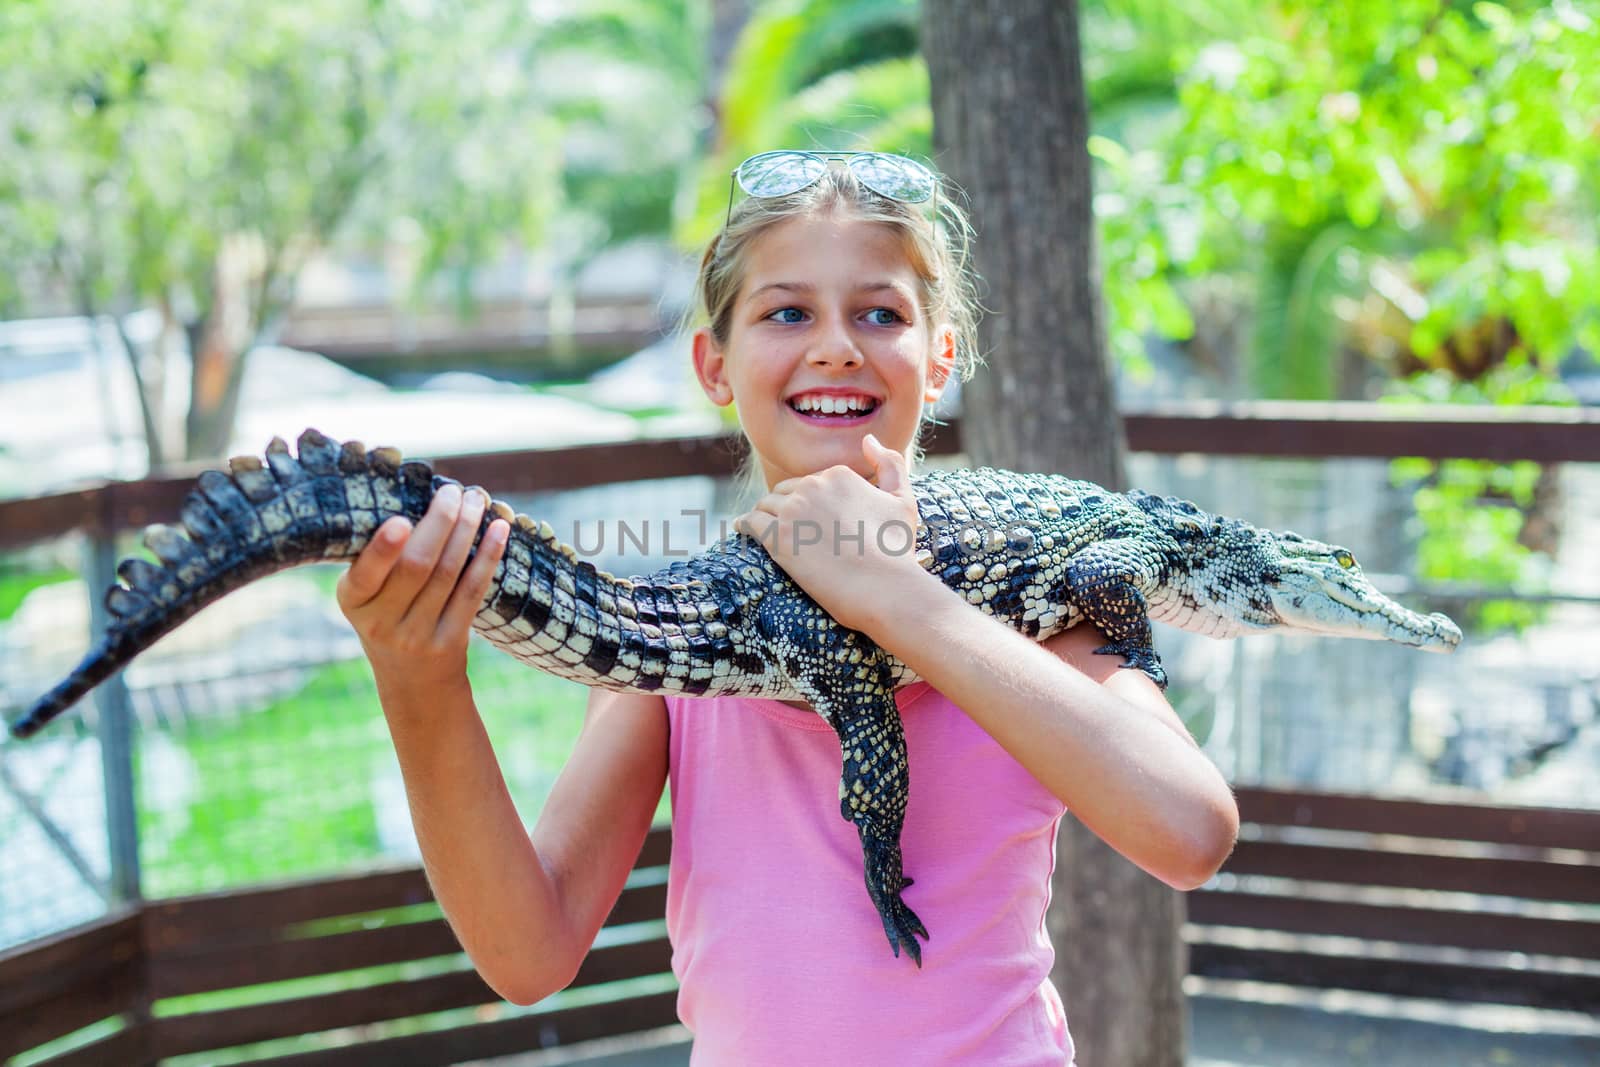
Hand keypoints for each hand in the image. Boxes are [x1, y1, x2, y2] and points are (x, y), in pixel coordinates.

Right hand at [336, 483, 509, 697]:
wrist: (413, 683)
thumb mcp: (369, 596)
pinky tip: (499, 530)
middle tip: (453, 491)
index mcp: (354, 602)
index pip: (367, 574)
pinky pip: (473, 591)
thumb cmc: (389, 619)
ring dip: (466, 531)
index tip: (401, 520)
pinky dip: (488, 557)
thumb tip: (421, 498)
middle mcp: (382, 622)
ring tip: (476, 500)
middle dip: (439, 523)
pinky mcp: (452, 640)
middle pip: (417, 566)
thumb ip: (381, 559)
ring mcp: (418, 635)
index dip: (384, 549)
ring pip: (448, 574)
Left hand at [734, 434, 932, 634]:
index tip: (806, 517)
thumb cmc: (896, 549)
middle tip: (784, 527)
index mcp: (839, 475)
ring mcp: (792, 511)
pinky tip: (741, 530)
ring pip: (765, 505)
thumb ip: (889, 463)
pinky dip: (744, 525)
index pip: (810, 482)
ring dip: (763, 515)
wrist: (884, 586)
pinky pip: (750, 523)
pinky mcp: (777, 537)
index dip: (807, 500)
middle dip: (782, 506)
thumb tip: (868, 440)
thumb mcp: (902, 499)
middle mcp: (813, 486)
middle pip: (784, 491)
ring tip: (760, 529)